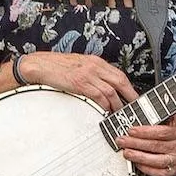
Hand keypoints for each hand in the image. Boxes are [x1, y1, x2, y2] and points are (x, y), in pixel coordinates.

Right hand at [15, 51, 138, 110]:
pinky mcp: (79, 83)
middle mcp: (94, 66)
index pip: (119, 74)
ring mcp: (87, 74)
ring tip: (119, 114)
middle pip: (120, 81)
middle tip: (134, 108)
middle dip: (130, 96)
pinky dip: (104, 105)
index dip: (130, 87)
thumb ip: (93, 74)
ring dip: (117, 105)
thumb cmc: (57, 67)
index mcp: (96, 62)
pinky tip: (105, 111)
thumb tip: (106, 88)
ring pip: (110, 91)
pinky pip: (97, 96)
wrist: (39, 65)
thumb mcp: (80, 66)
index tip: (135, 98)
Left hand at [117, 114, 175, 175]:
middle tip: (122, 141)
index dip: (145, 132)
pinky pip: (158, 173)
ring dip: (138, 157)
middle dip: (136, 143)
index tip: (131, 130)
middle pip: (155, 146)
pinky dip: (145, 168)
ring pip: (156, 161)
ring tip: (126, 152)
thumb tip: (144, 107)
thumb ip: (161, 115)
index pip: (161, 132)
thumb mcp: (173, 121)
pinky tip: (136, 163)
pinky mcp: (173, 172)